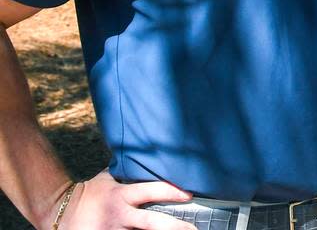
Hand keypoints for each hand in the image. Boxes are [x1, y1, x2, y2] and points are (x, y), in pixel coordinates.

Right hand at [59, 171, 193, 229]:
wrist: (57, 211)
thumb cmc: (89, 193)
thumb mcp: (108, 179)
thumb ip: (129, 173)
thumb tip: (151, 157)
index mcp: (122, 196)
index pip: (152, 191)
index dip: (172, 192)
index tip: (189, 195)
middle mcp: (119, 216)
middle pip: (153, 223)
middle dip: (175, 226)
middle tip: (195, 228)